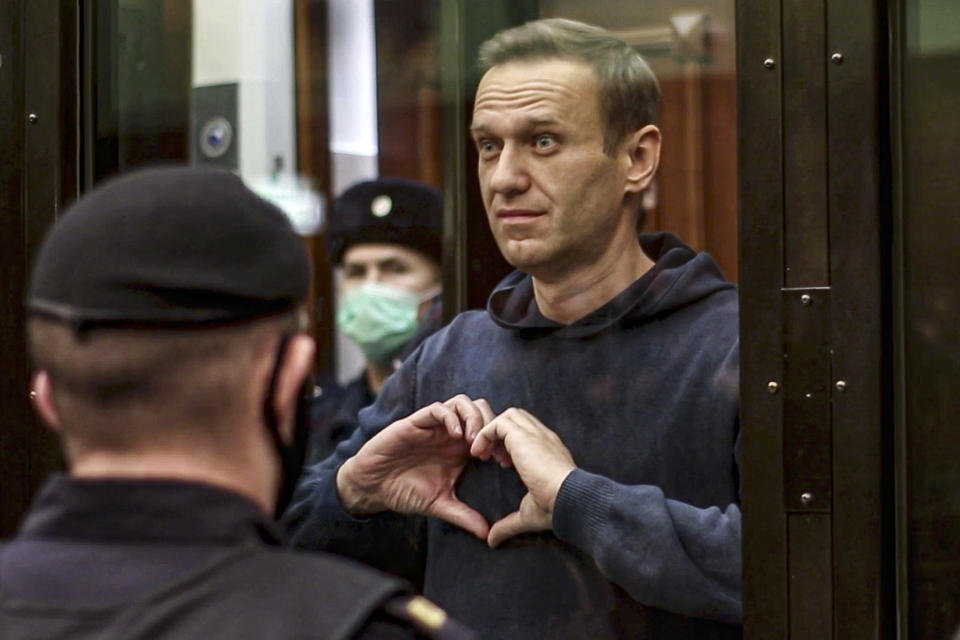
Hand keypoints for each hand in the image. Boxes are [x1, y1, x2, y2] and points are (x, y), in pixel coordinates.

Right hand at [336, 395, 491, 539]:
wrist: (372, 487)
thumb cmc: (405, 491)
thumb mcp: (439, 504)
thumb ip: (463, 516)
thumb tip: (487, 534)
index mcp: (460, 449)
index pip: (489, 430)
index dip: (501, 441)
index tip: (504, 463)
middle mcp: (450, 433)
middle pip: (481, 410)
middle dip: (491, 424)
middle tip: (490, 451)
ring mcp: (434, 426)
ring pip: (462, 403)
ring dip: (473, 418)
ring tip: (473, 441)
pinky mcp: (416, 422)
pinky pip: (438, 408)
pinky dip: (450, 417)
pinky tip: (455, 435)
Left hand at [470, 408, 575, 546]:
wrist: (569, 500)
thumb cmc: (555, 508)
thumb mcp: (527, 515)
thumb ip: (508, 524)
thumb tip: (492, 540)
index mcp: (549, 452)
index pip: (528, 433)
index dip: (510, 445)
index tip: (502, 465)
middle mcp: (544, 438)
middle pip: (518, 418)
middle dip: (500, 433)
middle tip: (489, 456)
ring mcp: (536, 434)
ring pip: (509, 415)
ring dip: (491, 431)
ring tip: (482, 454)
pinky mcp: (524, 436)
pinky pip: (498, 422)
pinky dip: (485, 434)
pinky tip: (479, 453)